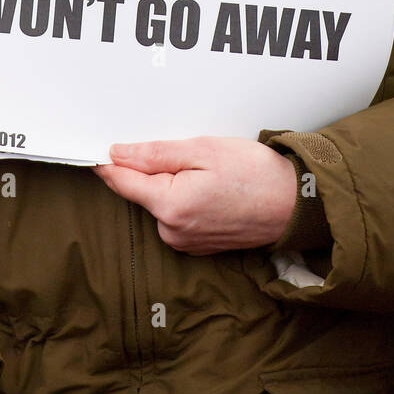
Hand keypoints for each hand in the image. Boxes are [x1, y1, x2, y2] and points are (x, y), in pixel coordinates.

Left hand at [92, 136, 298, 253]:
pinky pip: (179, 215)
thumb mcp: (202, 150)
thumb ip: (155, 154)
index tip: (98, 147)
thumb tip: (117, 154)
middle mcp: (172, 232)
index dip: (109, 162)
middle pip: (143, 191)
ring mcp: (186, 242)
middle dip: (156, 169)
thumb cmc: (255, 174)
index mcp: (169, 206)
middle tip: (190, 154)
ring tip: (210, 172)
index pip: (122, 182)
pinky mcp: (198, 245)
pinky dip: (188, 198)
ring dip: (174, 184)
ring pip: (162, 203)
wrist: (296, 204)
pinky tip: (214, 189)